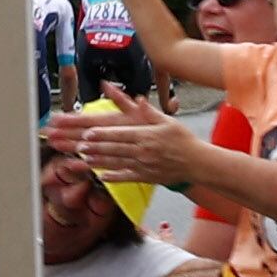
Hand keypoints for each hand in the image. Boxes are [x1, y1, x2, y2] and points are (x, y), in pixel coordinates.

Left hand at [72, 111, 204, 187]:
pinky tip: (101, 176)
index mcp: (147, 135)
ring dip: (99, 161)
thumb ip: (149, 111)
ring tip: (85, 158)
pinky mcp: (146, 177)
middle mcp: (143, 151)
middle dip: (95, 147)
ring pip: (117, 163)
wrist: (197, 162)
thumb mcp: (167, 121)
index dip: (102, 134)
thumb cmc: (183, 140)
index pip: (119, 134)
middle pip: (114, 148)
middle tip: (79, 145)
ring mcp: (143, 165)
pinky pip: (126, 178)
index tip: (88, 133)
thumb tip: (138, 99)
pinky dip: (113, 177)